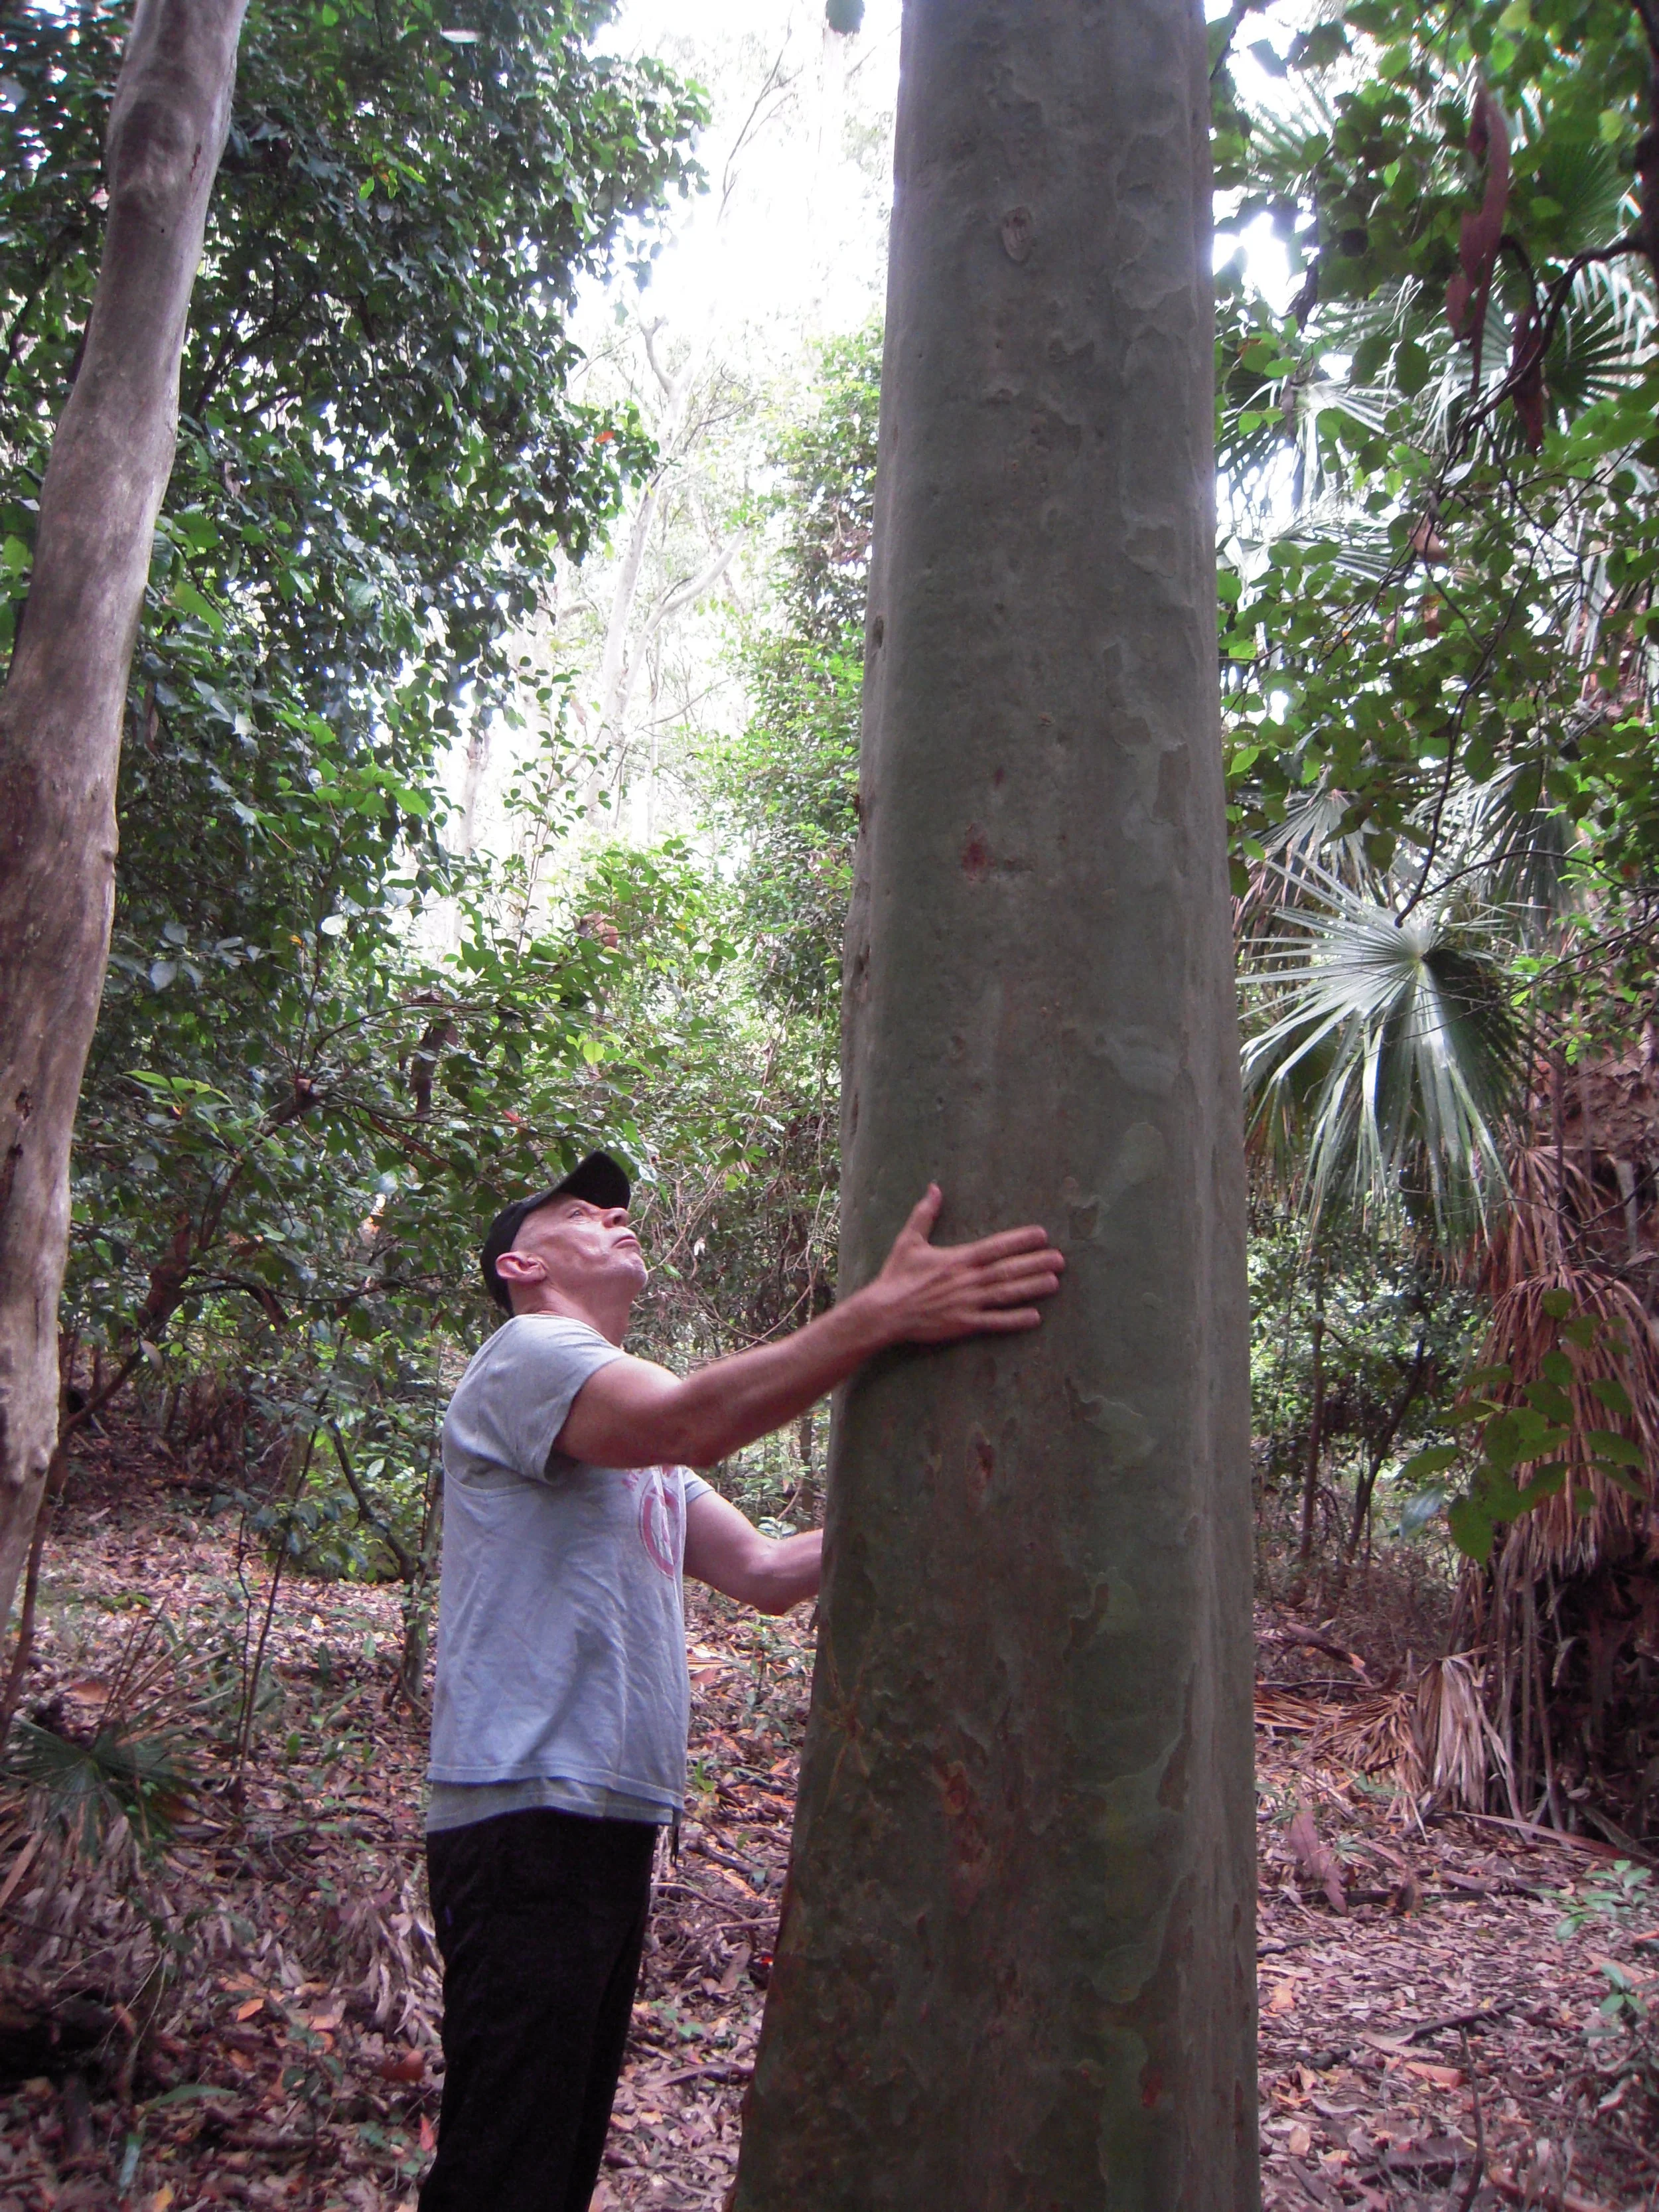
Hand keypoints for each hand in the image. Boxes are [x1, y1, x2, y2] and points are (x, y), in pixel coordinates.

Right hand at [866, 1185, 1063, 1345]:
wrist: (883, 1312)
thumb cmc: (896, 1276)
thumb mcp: (909, 1241)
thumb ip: (925, 1214)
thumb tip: (934, 1188)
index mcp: (957, 1259)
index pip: (995, 1246)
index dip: (1020, 1240)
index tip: (1041, 1235)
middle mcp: (966, 1280)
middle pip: (1007, 1269)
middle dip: (1035, 1263)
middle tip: (1060, 1259)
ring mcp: (967, 1303)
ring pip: (1006, 1294)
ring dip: (1031, 1287)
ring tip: (1054, 1282)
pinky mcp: (963, 1324)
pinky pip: (994, 1322)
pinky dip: (1014, 1320)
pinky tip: (1035, 1317)